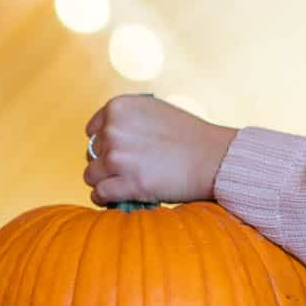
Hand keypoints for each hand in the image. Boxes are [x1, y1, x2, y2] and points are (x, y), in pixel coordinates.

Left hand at [83, 95, 237, 206]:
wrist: (215, 158)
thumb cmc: (189, 136)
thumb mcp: (154, 112)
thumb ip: (128, 120)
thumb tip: (103, 137)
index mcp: (119, 107)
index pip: (92, 130)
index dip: (104, 144)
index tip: (119, 152)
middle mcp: (113, 129)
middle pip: (91, 154)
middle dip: (106, 163)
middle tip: (128, 169)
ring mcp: (118, 157)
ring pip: (91, 175)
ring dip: (104, 181)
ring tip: (123, 184)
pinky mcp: (127, 183)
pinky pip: (99, 194)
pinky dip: (104, 198)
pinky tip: (115, 198)